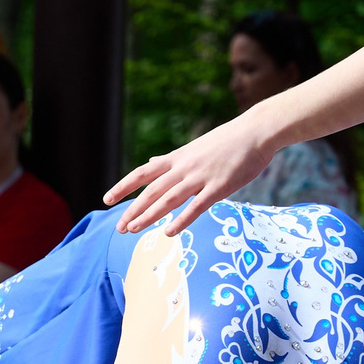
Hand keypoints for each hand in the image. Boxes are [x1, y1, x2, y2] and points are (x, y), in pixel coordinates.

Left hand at [105, 110, 276, 235]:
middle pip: (152, 190)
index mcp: (177, 158)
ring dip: (150, 216)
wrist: (255, 131)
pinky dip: (182, 219)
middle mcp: (184, 167)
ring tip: (134, 230)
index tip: (107, 200)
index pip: (142, 173)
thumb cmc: (227, 141)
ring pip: (169, 199)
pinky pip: (197, 206)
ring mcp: (201, 177)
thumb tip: (151, 163)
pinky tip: (169, 232)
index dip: (123, 186)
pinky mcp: (219, 186)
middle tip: (119, 228)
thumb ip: (171, 160)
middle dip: (133, 210)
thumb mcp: (193, 148)